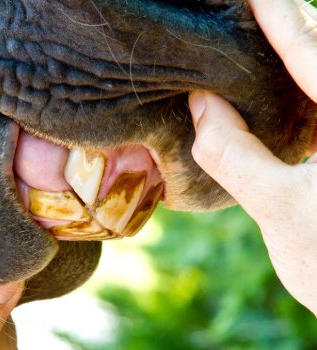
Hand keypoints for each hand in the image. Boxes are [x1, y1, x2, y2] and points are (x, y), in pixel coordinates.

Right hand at [188, 0, 316, 315]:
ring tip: (252, 42)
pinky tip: (266, 95)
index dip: (279, 19)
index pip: (313, 56)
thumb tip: (200, 105)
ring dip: (289, 58)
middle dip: (287, 29)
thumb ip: (235, 155)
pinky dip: (292, 95)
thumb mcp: (281, 212)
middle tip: (247, 11)